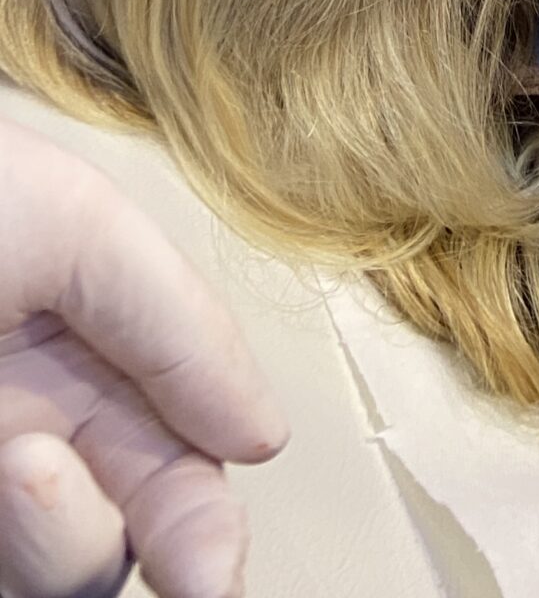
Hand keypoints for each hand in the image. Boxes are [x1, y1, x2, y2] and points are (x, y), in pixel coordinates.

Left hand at [0, 121, 286, 597]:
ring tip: (18, 457)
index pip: (171, 475)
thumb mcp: (75, 227)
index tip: (208, 574)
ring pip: (56, 573)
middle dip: (133, 538)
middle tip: (91, 491)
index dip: (205, 538)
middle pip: (116, 546)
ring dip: (57, 536)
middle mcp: (28, 443)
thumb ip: (182, 327)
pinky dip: (13, 541)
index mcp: (83, 370)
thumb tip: (262, 438)